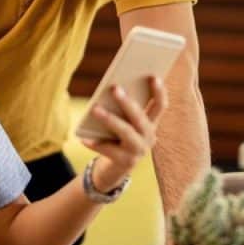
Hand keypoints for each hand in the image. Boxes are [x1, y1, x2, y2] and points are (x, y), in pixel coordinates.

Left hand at [81, 76, 167, 192]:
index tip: (153, 76)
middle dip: (127, 102)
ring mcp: (139, 151)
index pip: (160, 106)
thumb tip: (110, 91)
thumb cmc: (117, 138)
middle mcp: (149, 137)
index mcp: (151, 124)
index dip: (159, 92)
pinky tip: (83, 138)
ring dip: (110, 119)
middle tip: (114, 88)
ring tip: (95, 109)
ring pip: (126, 132)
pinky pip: (109, 149)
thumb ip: (122, 110)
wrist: (114, 168)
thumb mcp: (123, 123)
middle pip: (140, 117)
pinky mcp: (125, 162)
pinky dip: (96, 143)